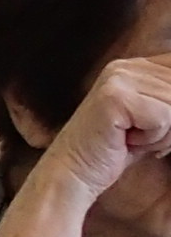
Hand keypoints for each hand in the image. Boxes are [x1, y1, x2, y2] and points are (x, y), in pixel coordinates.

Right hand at [31, 55, 170, 202]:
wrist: (74, 171)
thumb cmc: (118, 149)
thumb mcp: (156, 119)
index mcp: (138, 65)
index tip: (155, 123)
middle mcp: (127, 65)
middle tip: (141, 135)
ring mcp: (118, 77)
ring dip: (163, 133)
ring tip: (133, 138)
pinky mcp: (114, 96)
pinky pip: (163, 118)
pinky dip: (152, 138)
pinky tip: (126, 140)